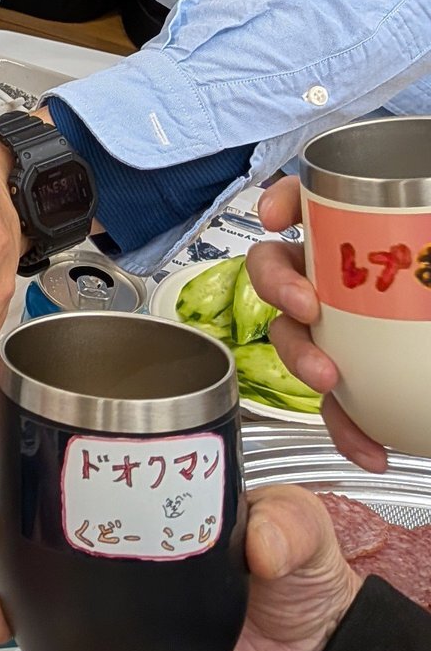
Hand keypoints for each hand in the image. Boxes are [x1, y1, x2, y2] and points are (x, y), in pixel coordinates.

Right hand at [0, 388, 362, 650]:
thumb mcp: (301, 528)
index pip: (81, 446)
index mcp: (146, 491)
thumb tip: (256, 541)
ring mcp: (109, 592)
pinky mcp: (116, 646)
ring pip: (31, 584)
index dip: (27, 424)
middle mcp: (114, 536)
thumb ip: (286, 525)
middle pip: (32, 515)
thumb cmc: (303, 576)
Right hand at [246, 177, 387, 471]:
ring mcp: (341, 329)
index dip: (282, 202)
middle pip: (280, 268)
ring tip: (329, 380)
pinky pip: (335, 405)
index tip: (277, 217)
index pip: (308, 202)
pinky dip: (346, 429)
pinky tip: (373, 449)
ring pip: (293, 336)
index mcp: (359, 235)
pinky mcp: (355, 379)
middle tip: (306, 306)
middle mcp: (338, 278)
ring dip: (299, 358)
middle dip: (278, 286)